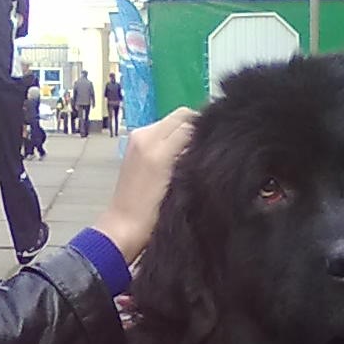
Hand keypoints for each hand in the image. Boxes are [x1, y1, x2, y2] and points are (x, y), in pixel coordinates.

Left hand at [94, 108, 196, 265]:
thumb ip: (191, 154)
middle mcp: (146, 135)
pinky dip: (171, 136)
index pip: (192, 121)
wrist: (124, 227)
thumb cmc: (154, 214)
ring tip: (193, 153)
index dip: (208, 129)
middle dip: (196, 127)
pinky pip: (160, 130)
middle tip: (207, 147)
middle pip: (181, 116)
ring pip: (171, 122)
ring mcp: (137, 138)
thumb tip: (207, 138)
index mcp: (157, 145)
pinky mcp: (133, 144)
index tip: (219, 143)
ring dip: (184, 131)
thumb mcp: (180, 184)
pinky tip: (177, 156)